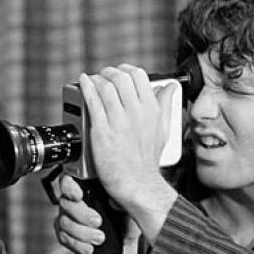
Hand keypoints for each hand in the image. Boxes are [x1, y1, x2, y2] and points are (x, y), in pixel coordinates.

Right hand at [54, 173, 138, 253]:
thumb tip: (113, 200)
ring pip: (64, 221)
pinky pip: (63, 238)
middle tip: (98, 222)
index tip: (78, 196)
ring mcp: (70, 219)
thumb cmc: (126, 228)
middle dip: (81, 214)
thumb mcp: (131, 213)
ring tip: (100, 238)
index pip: (71, 180)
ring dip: (82, 232)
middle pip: (66, 202)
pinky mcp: (67, 235)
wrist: (121, 252)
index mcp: (92, 190)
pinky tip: (90, 247)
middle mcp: (78, 203)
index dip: (70, 186)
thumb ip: (123, 203)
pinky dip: (77, 244)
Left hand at [78, 64, 178, 241]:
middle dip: (109, 72)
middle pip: (121, 77)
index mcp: (151, 110)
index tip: (119, 73)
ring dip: (97, 79)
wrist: (137, 183)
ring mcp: (118, 120)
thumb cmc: (148, 161)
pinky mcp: (102, 130)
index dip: (126, 70)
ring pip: (106, 86)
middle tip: (104, 77)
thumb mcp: (163, 130)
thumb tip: (171, 87)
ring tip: (93, 82)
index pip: (139, 76)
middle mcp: (136, 112)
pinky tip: (83, 82)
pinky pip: (93, 101)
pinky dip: (86, 87)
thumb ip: (166, 105)